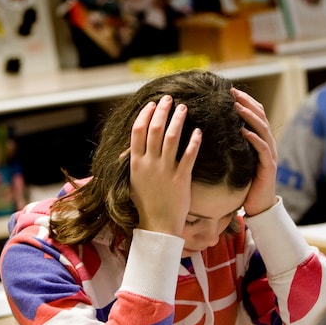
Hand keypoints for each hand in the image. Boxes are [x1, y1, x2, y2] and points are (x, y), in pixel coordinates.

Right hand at [129, 94, 200, 236]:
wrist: (158, 225)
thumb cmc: (145, 204)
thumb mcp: (132, 182)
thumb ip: (131, 163)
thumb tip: (127, 149)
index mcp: (135, 163)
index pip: (138, 131)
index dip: (145, 115)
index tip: (152, 104)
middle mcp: (149, 164)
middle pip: (155, 130)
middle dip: (162, 111)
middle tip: (169, 99)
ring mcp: (165, 171)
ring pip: (171, 138)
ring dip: (177, 120)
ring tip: (184, 108)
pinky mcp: (181, 179)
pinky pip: (188, 156)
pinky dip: (193, 142)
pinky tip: (198, 131)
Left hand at [232, 88, 277, 216]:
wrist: (260, 206)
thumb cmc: (247, 184)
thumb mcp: (239, 160)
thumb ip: (234, 145)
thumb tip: (216, 130)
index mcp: (261, 140)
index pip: (256, 114)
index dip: (245, 101)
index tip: (230, 90)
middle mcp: (268, 144)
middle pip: (260, 117)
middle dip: (247, 103)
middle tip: (233, 92)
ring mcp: (270, 154)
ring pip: (263, 130)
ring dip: (250, 117)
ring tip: (238, 107)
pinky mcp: (268, 167)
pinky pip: (262, 149)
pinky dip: (254, 138)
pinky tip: (244, 131)